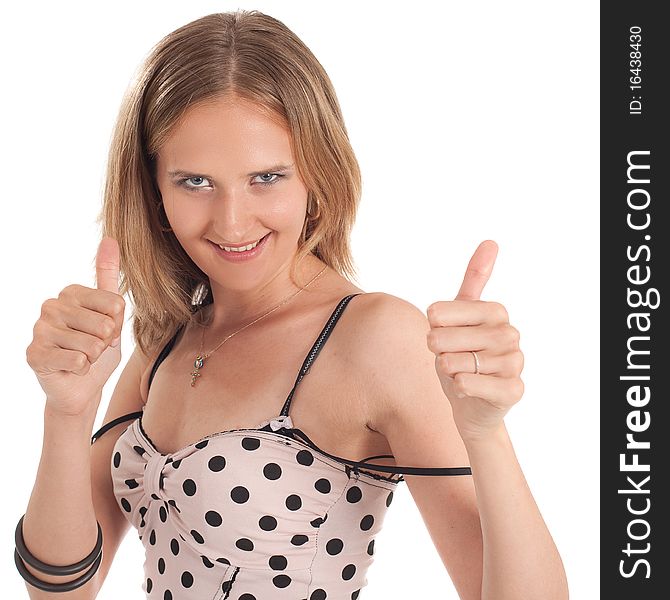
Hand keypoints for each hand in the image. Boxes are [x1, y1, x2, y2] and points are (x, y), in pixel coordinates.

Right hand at [25, 237, 125, 415]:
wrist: (82, 386)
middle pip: (105, 325)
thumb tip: (110, 239)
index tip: (106, 330)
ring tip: (82, 357)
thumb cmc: (97, 348)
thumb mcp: (110, 312)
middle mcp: (51, 306)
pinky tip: (72, 368)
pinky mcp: (34, 354)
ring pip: (93, 345)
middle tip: (93, 348)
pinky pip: (78, 361)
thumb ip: (109, 277)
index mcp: (71, 293)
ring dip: (94, 357)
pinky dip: (83, 369)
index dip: (117, 324)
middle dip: (106, 343)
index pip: (115, 304)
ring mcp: (40, 329)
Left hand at [426, 240, 523, 441]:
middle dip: (437, 351)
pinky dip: (459, 386)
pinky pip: (470, 384)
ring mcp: (514, 362)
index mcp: (495, 311)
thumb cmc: (462, 355)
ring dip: (447, 370)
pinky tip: (465, 386)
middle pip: (444, 339)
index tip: (440, 331)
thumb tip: (491, 241)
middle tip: (447, 356)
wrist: (471, 404)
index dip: (433, 326)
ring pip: (455, 363)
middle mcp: (509, 334)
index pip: (440, 313)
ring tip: (458, 371)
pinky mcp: (513, 390)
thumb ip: (474, 280)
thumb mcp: (462, 316)